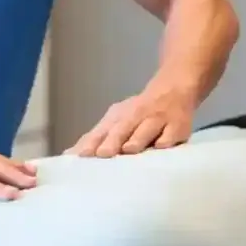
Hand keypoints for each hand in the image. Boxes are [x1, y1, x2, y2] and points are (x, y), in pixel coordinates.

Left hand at [65, 85, 195, 157]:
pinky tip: (162, 147)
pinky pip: (171, 133)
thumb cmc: (139, 113)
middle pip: (121, 129)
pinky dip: (166, 140)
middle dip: (112, 141)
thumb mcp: (116, 121)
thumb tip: (68, 154)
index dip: (90, 143)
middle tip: (102, 154)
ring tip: (129, 149)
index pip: (101, 131)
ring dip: (137, 138)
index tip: (79, 156)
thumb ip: (96, 138)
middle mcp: (135, 116)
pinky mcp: (177, 125)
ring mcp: (157, 119)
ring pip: (146, 129)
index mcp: (117, 118)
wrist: (173, 89)